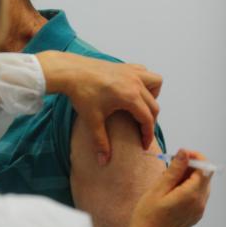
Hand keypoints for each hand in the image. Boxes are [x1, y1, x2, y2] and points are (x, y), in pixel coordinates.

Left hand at [36, 51, 161, 164]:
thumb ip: (100, 142)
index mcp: (130, 96)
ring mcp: (131, 71)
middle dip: (150, 120)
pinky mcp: (123, 65)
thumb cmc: (81, 93)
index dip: (147, 134)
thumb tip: (104, 161)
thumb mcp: (92, 120)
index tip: (143, 144)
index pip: (148, 119)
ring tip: (139, 106)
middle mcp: (135, 82)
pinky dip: (143, 80)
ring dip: (152, 96)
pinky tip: (131, 89)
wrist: (70, 72)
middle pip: (153, 104)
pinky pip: (143, 71)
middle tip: (140, 131)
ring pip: (155, 82)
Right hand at [126, 149, 211, 226]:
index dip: (194, 157)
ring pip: (200, 184)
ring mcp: (198, 210)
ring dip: (187, 176)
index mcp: (191, 195)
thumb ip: (174, 170)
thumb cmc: (148, 216)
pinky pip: (196, 194)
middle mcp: (199, 203)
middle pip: (204, 176)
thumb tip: (184, 153)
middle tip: (169, 167)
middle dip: (190, 166)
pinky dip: (187, 187)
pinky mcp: (195, 214)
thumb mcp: (158, 189)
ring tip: (167, 180)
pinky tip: (170, 190)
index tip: (180, 154)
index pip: (205, 168)